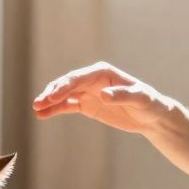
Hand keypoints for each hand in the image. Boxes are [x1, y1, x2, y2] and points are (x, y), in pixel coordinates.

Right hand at [32, 62, 173, 134]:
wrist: (151, 116)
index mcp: (102, 72)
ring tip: (36, 109)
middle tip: (39, 103)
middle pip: (67, 84)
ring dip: (49, 101)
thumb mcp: (139, 99)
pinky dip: (54, 109)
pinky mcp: (87, 105)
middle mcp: (92, 79)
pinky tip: (42, 115)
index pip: (79, 78)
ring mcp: (87, 92)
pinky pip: (67, 106)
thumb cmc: (149, 103)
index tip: (52, 96)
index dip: (64, 86)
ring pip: (64, 94)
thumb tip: (104, 95)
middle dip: (52, 93)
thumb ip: (122, 95)